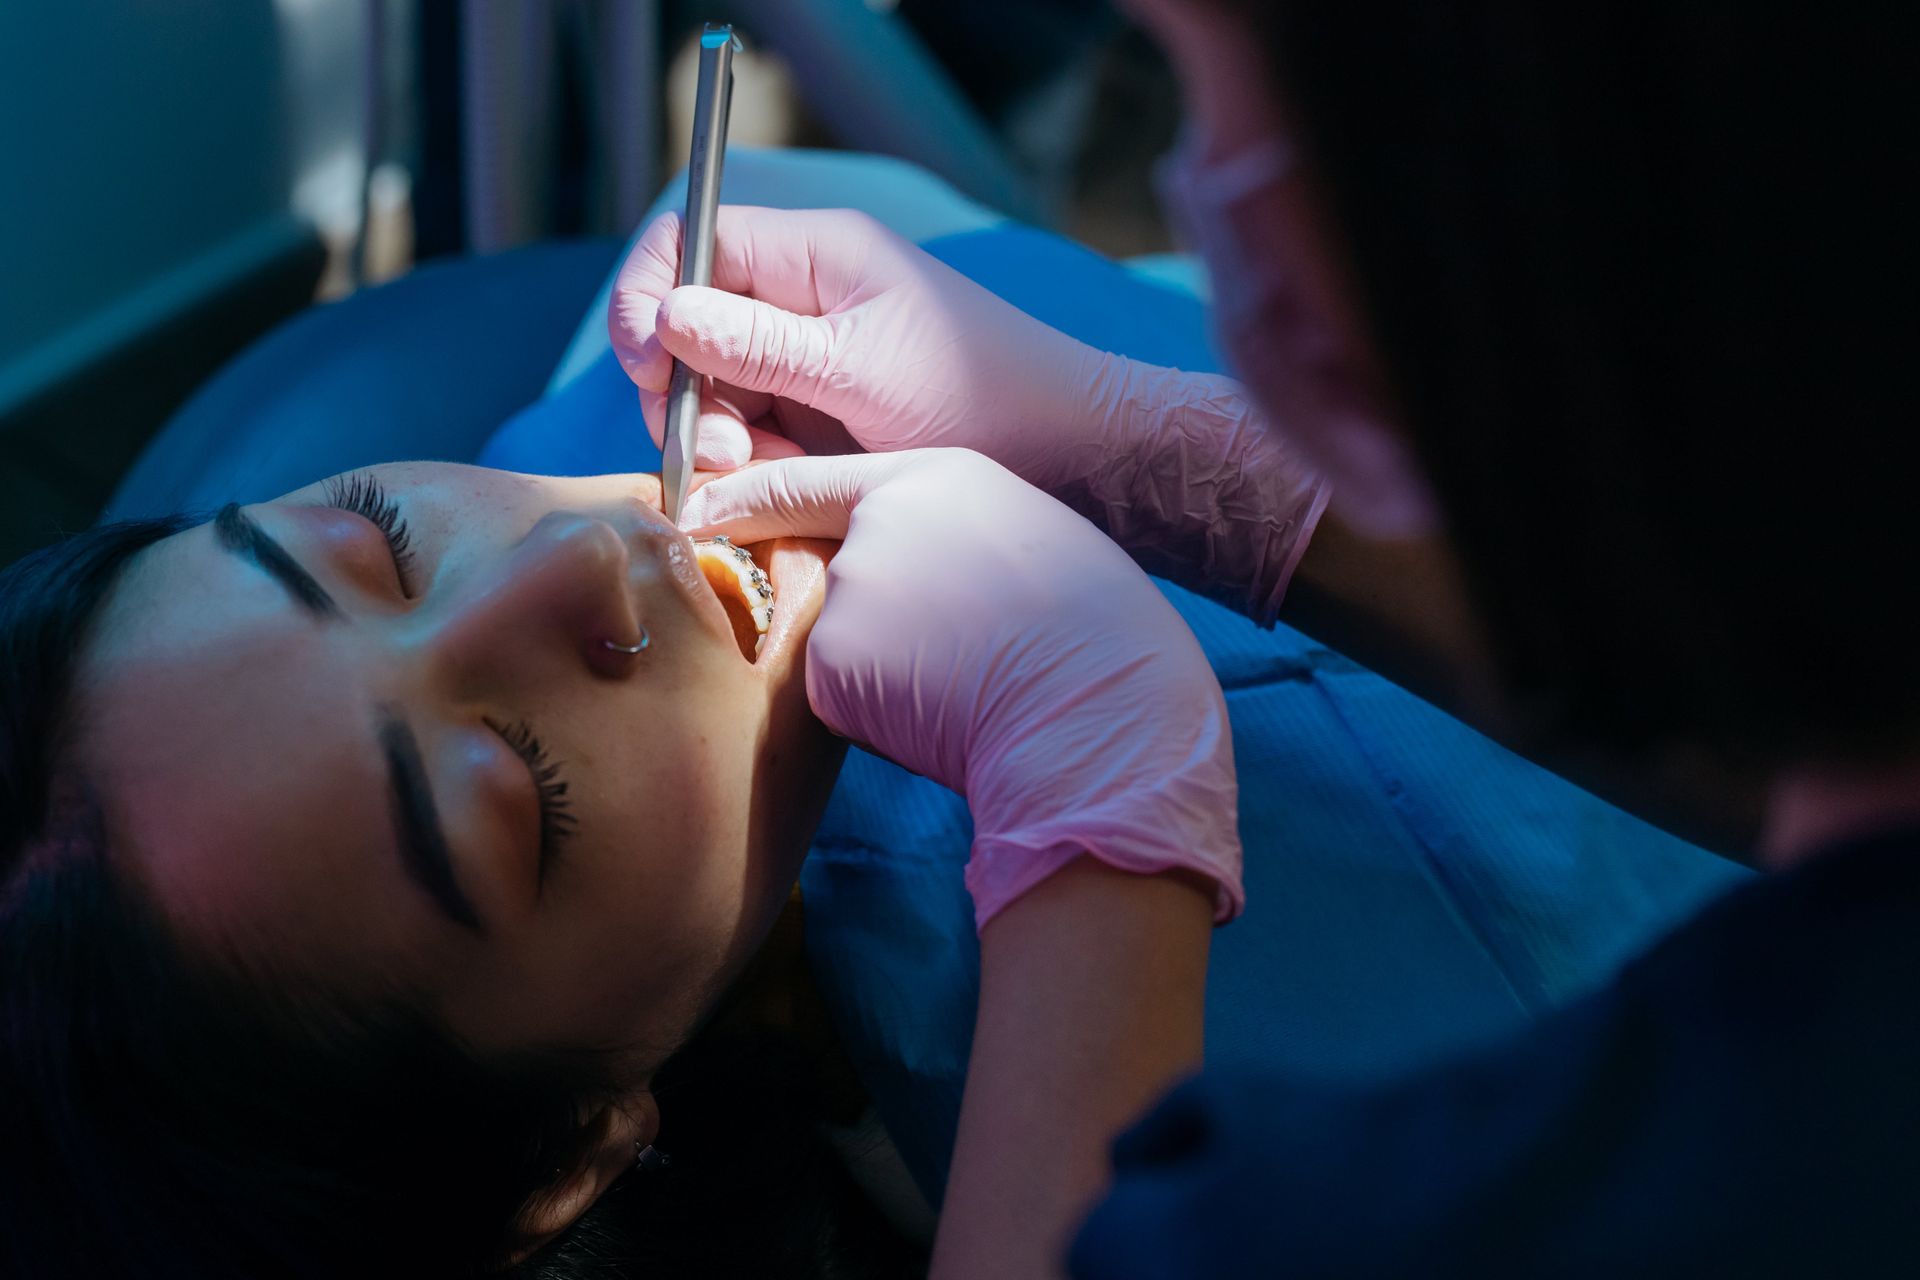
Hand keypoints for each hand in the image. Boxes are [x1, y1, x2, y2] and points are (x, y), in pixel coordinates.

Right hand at [608, 205, 1112, 480]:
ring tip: (762, 472)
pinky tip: (782, 489)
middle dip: (687, 393)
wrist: (1066, 458)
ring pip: (715, 392)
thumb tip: (666, 313)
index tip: (650, 370)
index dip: (650, 299)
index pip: (693, 242)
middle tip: (724, 451)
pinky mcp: (819, 417)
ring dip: (720, 439)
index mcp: (814, 255)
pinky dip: (752, 466)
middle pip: (689, 328)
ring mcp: (809, 360)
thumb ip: (758, 346)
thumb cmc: (982, 397)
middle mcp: (803, 299)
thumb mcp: (860, 372)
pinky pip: (753, 435)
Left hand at [681, 448, 1243, 928]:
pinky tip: (940, 713)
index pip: (810, 481)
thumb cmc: (1091, 635)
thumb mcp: (1019, 541)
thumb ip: (934, 537)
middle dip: (869, 622)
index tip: (696, 510)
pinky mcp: (832, 666)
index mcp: (931, 476)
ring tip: (966, 679)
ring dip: (878, 672)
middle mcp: (873, 523)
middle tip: (958, 652)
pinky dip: (876, 715)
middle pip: (825, 576)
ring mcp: (847, 592)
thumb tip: (888, 575)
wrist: (1101, 710)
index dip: (748, 500)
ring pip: (834, 645)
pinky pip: (838, 699)